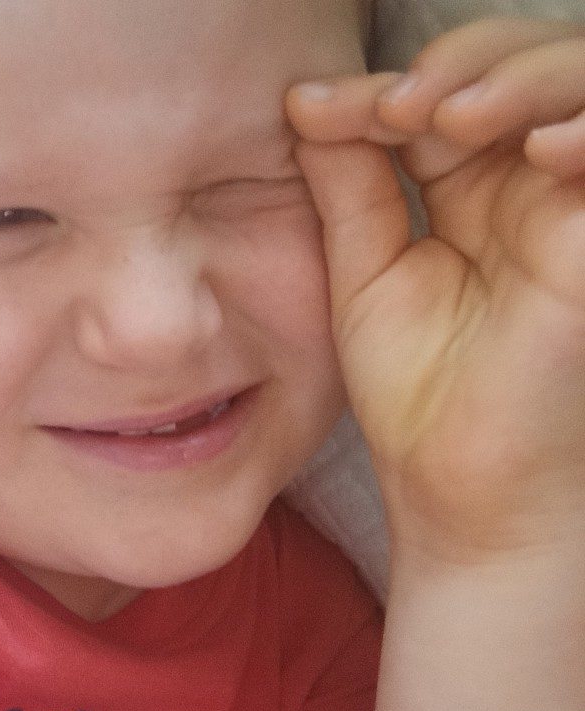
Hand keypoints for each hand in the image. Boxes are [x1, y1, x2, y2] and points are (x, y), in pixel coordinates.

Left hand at [286, 18, 584, 563]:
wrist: (459, 495)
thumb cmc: (420, 396)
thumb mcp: (364, 273)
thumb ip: (348, 185)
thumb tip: (307, 100)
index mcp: (474, 188)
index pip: (448, 92)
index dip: (387, 85)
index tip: (311, 111)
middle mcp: (535, 186)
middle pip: (526, 66)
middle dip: (463, 62)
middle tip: (396, 106)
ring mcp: (577, 211)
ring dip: (523, 78)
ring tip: (449, 118)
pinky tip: (537, 149)